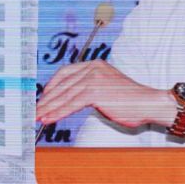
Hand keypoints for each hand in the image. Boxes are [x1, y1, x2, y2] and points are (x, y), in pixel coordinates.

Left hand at [35, 61, 167, 128]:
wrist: (149, 104)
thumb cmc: (131, 101)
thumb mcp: (106, 89)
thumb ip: (88, 90)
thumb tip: (67, 101)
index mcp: (96, 64)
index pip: (65, 73)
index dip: (51, 86)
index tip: (43, 98)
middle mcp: (93, 68)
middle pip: (62, 85)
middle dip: (46, 100)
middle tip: (35, 111)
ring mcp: (94, 78)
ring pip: (64, 96)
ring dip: (48, 108)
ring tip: (38, 117)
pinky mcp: (95, 91)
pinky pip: (70, 104)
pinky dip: (57, 113)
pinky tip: (49, 118)